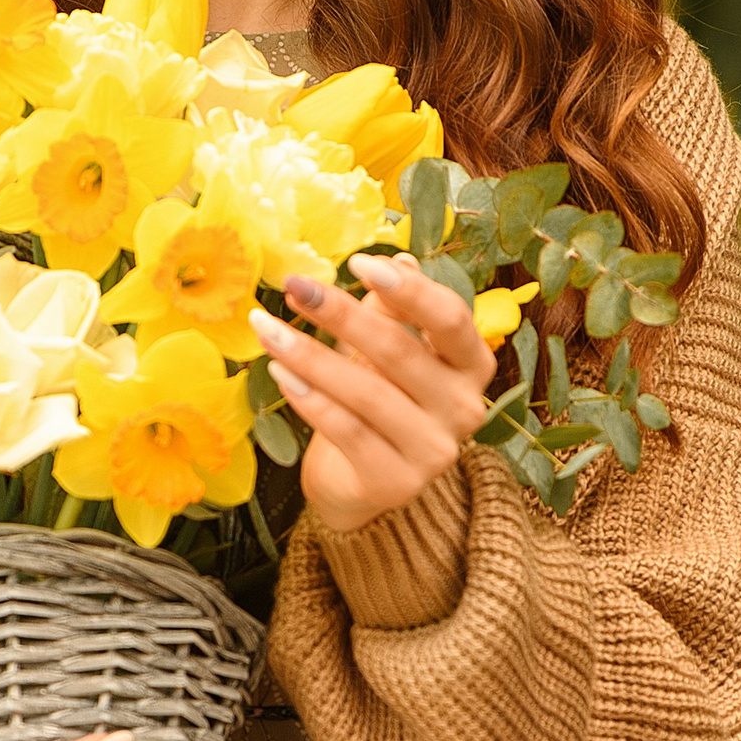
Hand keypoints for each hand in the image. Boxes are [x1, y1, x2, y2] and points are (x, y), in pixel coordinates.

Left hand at [251, 251, 495, 536]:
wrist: (363, 481)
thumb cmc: (380, 399)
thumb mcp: (392, 349)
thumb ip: (396, 310)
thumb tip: (399, 259)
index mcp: (472, 364)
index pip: (450, 318)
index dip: (407, 288)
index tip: (357, 262)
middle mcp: (464, 408)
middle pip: (399, 351)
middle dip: (340, 313)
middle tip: (295, 286)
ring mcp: (434, 451)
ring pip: (366, 392)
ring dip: (309, 355)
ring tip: (268, 329)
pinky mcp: (395, 481)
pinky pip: (346, 430)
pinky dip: (309, 398)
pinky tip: (280, 373)